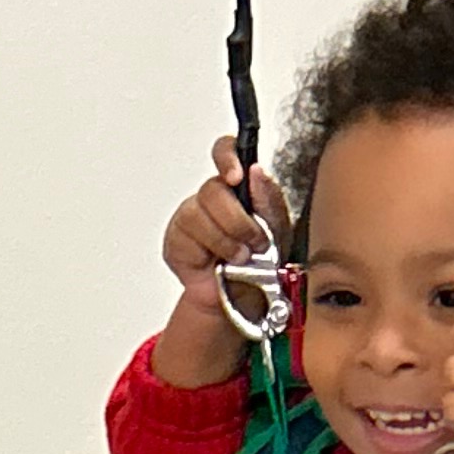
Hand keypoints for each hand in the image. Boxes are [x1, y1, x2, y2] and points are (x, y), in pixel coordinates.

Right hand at [162, 136, 289, 299]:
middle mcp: (211, 198)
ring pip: (199, 214)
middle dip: (238, 220)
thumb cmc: (262, 263)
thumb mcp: (278, 229)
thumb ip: (269, 198)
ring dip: (225, 240)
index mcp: (237, 187)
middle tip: (254, 241)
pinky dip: (207, 252)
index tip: (236, 176)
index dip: (227, 156)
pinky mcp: (176, 240)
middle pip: (213, 189)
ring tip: (238, 257)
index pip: (225, 152)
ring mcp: (190, 217)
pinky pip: (187, 237)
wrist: (245, 301)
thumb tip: (256, 171)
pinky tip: (216, 263)